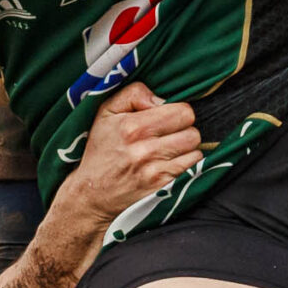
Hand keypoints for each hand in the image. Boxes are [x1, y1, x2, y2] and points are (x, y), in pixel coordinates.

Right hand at [58, 81, 202, 229]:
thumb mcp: (106, 112)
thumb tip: (160, 100)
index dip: (178, 112)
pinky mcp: (162, 188)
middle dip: (184, 130)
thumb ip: (134, 94)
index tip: (167, 118)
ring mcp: (156, 171)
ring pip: (195, 151)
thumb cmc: (101, 149)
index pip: (183, 112)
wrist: (92, 193)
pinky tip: (169, 163)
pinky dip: (186, 165)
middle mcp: (146, 150)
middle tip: (169, 134)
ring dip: (186, 149)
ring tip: (169, 149)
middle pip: (193, 133)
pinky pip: (192, 170)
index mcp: (133, 127)